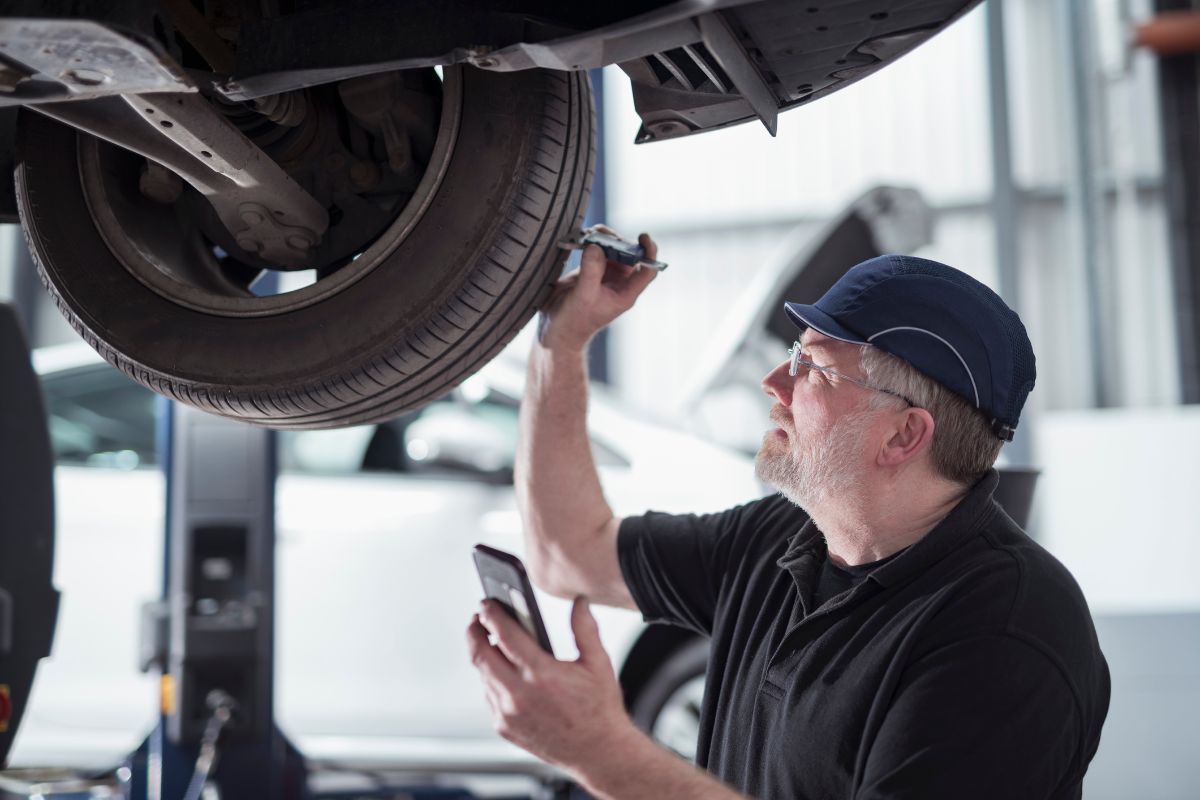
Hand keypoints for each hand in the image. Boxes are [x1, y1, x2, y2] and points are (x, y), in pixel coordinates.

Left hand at [466, 596, 637, 769]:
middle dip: (475, 632)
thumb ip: (584, 628)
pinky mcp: (504, 728)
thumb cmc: (599, 709)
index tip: (486, 604)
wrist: (598, 753)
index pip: (504, 636)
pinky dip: (492, 679)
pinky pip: (489, 695)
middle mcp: (519, 695)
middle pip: (481, 655)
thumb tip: (579, 601)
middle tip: (478, 619)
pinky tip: (503, 671)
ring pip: (483, 675)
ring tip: (490, 641)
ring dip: (483, 655)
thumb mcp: (597, 663)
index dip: (492, 615)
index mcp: (541, 674)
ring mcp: (508, 714)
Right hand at [538, 228, 659, 351]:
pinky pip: (595, 250)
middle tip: (601, 233)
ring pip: (612, 249)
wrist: (558, 329)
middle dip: (618, 241)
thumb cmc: (575, 321)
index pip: (647, 270)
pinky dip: (590, 242)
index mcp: (626, 293)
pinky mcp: (590, 270)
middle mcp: (619, 283)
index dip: (649, 252)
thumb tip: (595, 247)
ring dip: (603, 239)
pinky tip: (580, 238)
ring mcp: (605, 275)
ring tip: (589, 234)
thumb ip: (591, 271)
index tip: (643, 237)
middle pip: (628, 254)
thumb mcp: (584, 296)